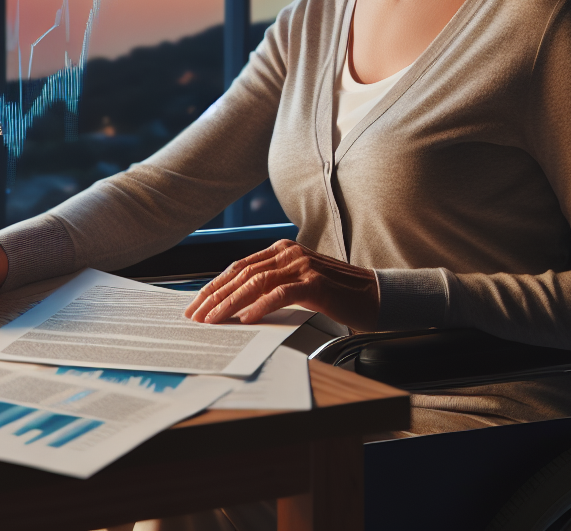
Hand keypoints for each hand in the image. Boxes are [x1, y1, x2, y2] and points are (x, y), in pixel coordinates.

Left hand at [184, 239, 379, 328]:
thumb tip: (236, 306)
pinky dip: (260, 306)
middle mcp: (289, 253)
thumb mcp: (297, 285)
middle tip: (196, 316)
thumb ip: (271, 287)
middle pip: (242, 274)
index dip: (215, 285)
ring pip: (256, 283)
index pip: (239, 267)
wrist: (374, 296)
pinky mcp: (316, 283)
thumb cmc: (335, 294)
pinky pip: (281, 294)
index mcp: (281, 250)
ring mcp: (302, 266)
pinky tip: (247, 319)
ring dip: (230, 303)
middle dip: (215, 296)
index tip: (196, 304)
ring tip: (214, 320)